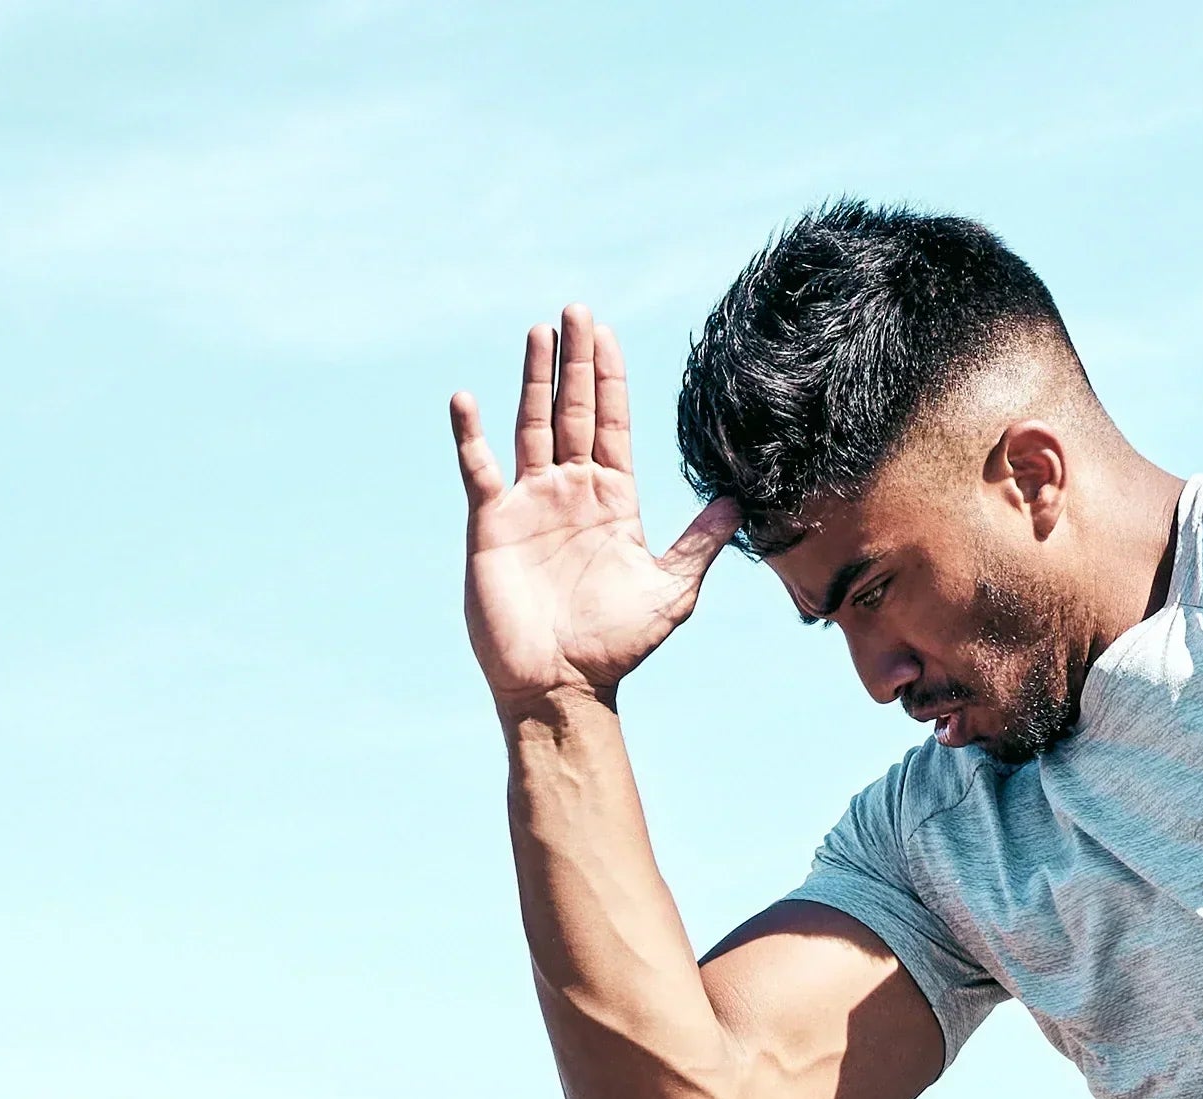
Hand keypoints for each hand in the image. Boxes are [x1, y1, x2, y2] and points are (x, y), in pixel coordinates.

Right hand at [449, 304, 735, 722]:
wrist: (562, 685)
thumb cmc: (616, 645)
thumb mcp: (672, 591)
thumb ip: (699, 542)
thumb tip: (736, 499)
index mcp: (613, 499)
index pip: (612, 422)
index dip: (610, 377)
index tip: (605, 333)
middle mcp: (571, 491)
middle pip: (573, 410)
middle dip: (575, 361)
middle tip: (575, 310)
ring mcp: (530, 503)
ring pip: (532, 425)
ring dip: (533, 379)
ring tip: (537, 333)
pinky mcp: (493, 523)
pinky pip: (480, 468)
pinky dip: (471, 434)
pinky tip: (466, 399)